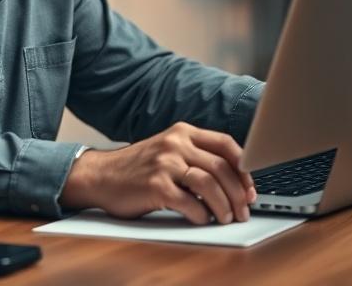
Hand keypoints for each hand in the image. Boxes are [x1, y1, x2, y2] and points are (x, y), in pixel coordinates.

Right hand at [59, 122, 256, 224]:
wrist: (101, 175)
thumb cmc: (138, 168)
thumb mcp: (168, 150)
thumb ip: (196, 156)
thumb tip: (233, 180)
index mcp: (183, 132)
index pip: (226, 144)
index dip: (245, 167)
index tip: (250, 188)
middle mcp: (176, 143)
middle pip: (221, 167)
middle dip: (238, 193)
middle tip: (244, 210)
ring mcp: (165, 163)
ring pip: (209, 184)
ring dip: (224, 206)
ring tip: (226, 218)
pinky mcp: (155, 185)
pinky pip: (189, 203)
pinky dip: (202, 215)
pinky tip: (202, 219)